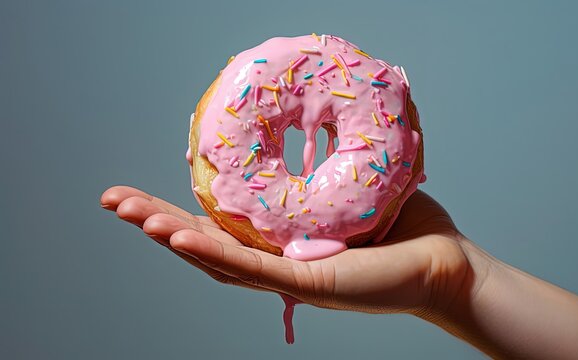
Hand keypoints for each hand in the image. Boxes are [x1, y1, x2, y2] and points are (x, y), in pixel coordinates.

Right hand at [101, 186, 475, 318]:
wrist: (446, 264)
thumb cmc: (406, 228)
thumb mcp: (355, 190)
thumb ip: (326, 171)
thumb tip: (312, 130)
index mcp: (284, 245)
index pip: (223, 229)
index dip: (181, 211)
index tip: (148, 191)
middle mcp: (278, 264)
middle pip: (207, 246)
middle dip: (157, 222)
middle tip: (113, 201)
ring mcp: (290, 278)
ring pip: (219, 261)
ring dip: (172, 237)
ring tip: (132, 216)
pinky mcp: (308, 283)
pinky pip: (254, 269)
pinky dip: (213, 253)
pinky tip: (177, 237)